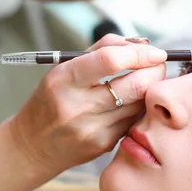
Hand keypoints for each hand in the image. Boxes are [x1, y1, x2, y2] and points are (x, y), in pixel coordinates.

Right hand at [8, 35, 165, 173]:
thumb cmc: (52, 98)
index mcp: (64, 79)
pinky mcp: (104, 144)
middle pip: (136, 84)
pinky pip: (134, 120)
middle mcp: (77, 106)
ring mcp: (92, 129)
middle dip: (156, 70)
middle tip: (158, 64)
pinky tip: (134, 101)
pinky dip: (140, 106)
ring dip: (152, 88)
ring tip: (147, 79)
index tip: (155, 51)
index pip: (111, 60)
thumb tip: (142, 44)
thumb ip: (103, 49)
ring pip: (140, 103)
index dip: (140, 53)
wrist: (33, 146)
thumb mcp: (65, 67)